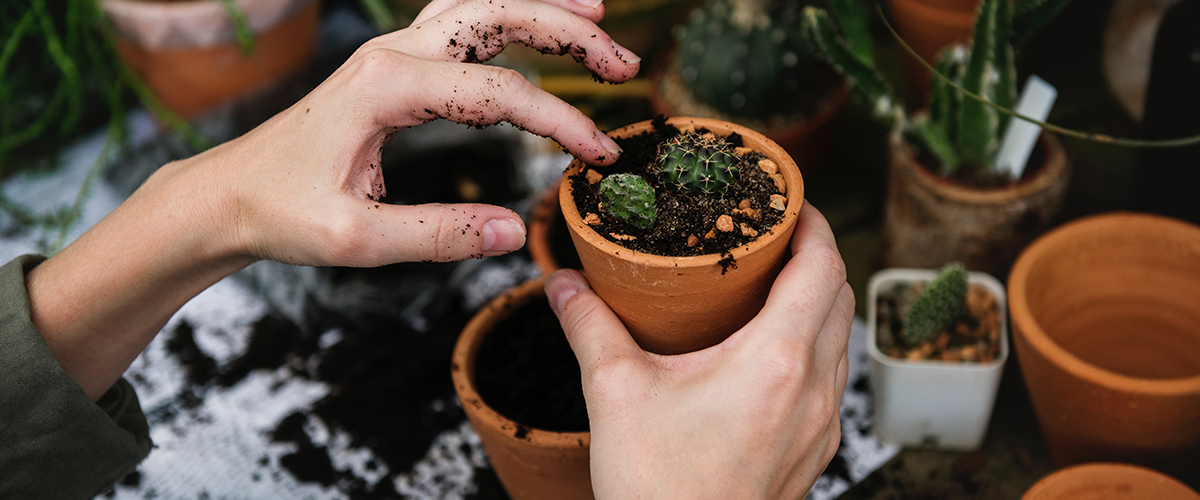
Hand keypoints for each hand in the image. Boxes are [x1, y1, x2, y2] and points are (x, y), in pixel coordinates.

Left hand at [190, 0, 640, 266]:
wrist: (229, 194)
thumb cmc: (282, 213)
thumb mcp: (357, 239)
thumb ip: (439, 235)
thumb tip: (515, 231)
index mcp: (385, 88)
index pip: (499, 93)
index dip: (560, 122)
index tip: (599, 157)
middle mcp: (391, 54)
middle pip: (496, 15)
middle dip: (568, 31)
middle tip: (623, 62)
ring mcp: (390, 52)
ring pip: (478, 5)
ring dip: (540, 7)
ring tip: (597, 12)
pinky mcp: (391, 65)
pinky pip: (458, 21)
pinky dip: (503, 15)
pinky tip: (533, 23)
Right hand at [545, 203, 852, 498]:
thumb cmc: (659, 488)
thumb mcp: (615, 393)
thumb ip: (589, 326)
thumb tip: (563, 284)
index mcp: (776, 359)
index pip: (823, 266)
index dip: (813, 222)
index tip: (790, 201)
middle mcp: (813, 389)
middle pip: (840, 296)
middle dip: (814, 255)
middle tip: (772, 237)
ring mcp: (821, 425)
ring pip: (839, 339)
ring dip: (815, 303)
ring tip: (768, 288)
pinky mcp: (815, 451)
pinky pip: (829, 379)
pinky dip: (811, 347)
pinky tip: (766, 353)